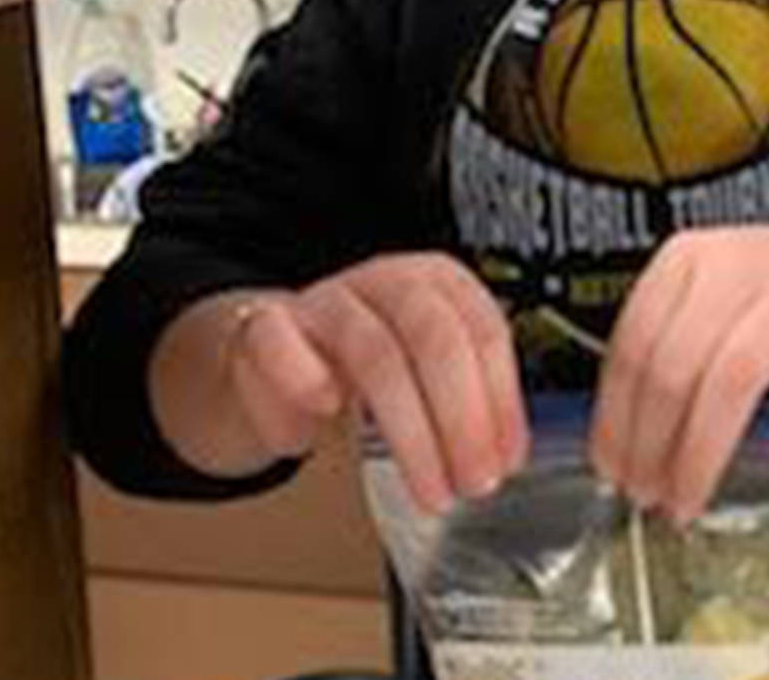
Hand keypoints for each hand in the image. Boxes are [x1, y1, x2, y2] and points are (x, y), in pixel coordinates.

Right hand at [228, 253, 529, 513]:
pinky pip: (279, 340)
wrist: (266, 356)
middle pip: (435, 336)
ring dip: (411, 431)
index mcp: (435, 283)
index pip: (482, 330)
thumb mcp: (420, 377)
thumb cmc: (354, 368)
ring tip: (428, 487)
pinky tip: (328, 408)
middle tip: (472, 481)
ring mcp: (324, 301)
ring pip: (374, 350)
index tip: (504, 459)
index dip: (500, 401)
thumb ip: (462, 403)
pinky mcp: (263, 327)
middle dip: (462, 418)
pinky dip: (304, 374)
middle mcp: (385, 282)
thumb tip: (502, 455)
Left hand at [588, 225, 768, 524]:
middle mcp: (742, 263)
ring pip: (736, 373)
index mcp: (691, 257)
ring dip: (704, 450)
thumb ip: (669, 349)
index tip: (611, 468)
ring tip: (690, 498)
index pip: (633, 343)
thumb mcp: (715, 298)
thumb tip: (618, 443)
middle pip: (677, 364)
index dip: (616, 417)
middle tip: (647, 496)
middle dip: (652, 444)